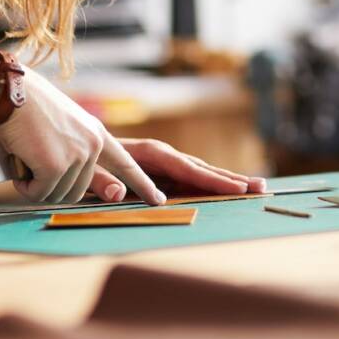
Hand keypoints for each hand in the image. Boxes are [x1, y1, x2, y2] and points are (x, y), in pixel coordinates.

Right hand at [0, 70, 164, 205]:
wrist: (9, 92)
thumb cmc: (29, 110)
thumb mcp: (64, 130)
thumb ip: (81, 156)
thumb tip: (109, 190)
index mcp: (96, 134)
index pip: (127, 164)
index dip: (142, 184)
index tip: (158, 200)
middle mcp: (93, 145)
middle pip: (77, 192)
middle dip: (51, 185)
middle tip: (33, 161)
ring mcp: (77, 155)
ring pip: (57, 195)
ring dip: (35, 185)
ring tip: (26, 154)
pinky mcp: (56, 165)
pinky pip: (39, 193)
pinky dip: (24, 184)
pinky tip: (19, 159)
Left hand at [86, 138, 267, 201]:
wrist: (77, 146)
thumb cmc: (82, 160)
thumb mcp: (86, 171)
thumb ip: (100, 182)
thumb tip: (119, 193)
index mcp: (148, 153)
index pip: (186, 168)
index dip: (212, 180)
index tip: (237, 189)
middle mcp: (162, 154)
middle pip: (201, 167)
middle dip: (231, 178)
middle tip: (261, 188)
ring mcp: (164, 162)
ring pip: (200, 172)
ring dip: (227, 180)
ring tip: (256, 187)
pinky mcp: (162, 171)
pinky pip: (191, 178)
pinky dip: (212, 183)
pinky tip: (230, 189)